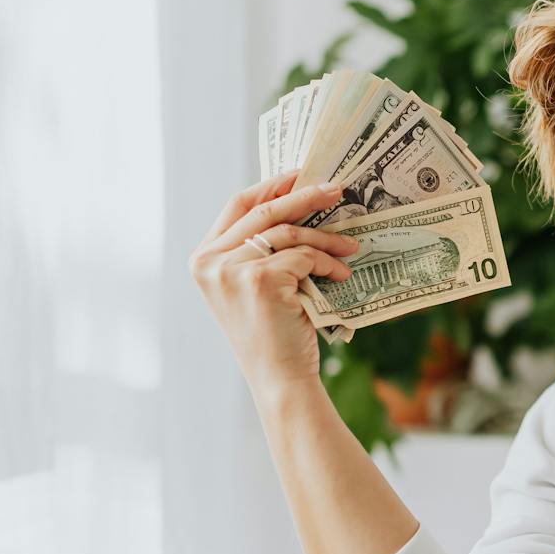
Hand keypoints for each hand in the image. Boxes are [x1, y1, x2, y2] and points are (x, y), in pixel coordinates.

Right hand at [190, 172, 359, 399]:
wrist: (280, 379)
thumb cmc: (275, 334)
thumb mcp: (256, 285)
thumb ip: (260, 248)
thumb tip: (300, 200)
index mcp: (204, 258)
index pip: (238, 204)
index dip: (271, 185)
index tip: (302, 174)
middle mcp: (210, 261)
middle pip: (265, 209)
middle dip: (306, 196)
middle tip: (339, 190)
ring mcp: (231, 270)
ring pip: (289, 232)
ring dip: (326, 238)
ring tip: (351, 247)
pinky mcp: (260, 280)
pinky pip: (304, 256)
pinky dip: (328, 263)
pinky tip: (341, 275)